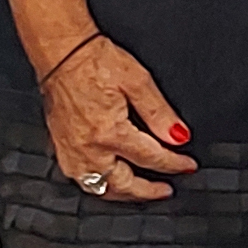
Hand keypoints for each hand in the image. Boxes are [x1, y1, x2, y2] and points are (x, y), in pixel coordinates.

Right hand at [44, 35, 198, 202]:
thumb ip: (160, 114)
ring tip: (140, 192)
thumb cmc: (94, 61)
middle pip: (124, 184)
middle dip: (148, 191)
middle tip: (166, 190)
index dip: (174, 164)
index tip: (187, 166)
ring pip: (99, 189)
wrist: (61, 52)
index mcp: (109, 133)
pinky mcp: (60, 147)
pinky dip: (99, 185)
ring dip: (123, 194)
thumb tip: (178, 136)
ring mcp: (71, 151)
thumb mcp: (138, 82)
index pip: (151, 158)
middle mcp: (88, 148)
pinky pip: (81, 180)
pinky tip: (109, 181)